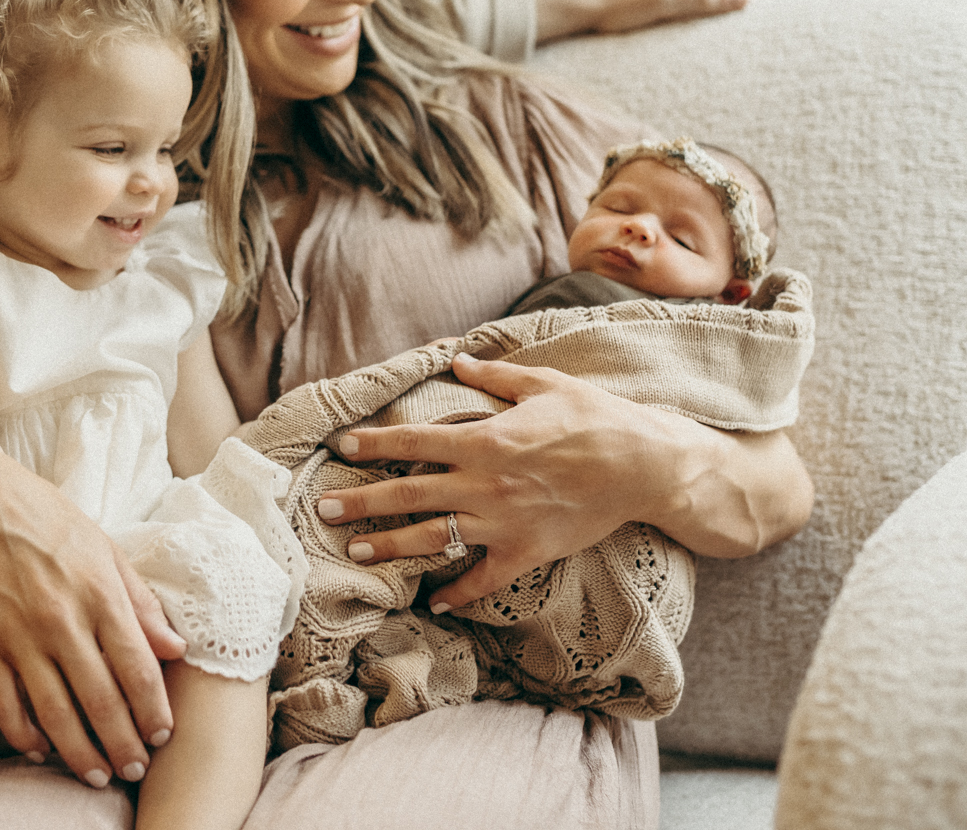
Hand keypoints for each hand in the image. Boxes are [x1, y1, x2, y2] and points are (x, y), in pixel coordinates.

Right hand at [0, 435, 186, 788]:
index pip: (137, 669)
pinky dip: (25, 736)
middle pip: (101, 701)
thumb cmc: (49, 520)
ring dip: (80, 753)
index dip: (153, 711)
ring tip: (97, 775)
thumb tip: (175, 649)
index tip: (162, 736)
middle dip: (123, 745)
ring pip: (55, 713)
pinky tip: (41, 751)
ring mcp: (19, 635)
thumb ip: (140, 603)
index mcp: (100, 593)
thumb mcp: (106, 550)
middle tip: (135, 770)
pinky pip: (6, 705)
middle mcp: (62, 619)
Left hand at [312, 352, 694, 612]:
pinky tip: (433, 604)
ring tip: (356, 555)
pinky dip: (457, 594)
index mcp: (485, 439)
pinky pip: (483, 579)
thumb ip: (495, 376)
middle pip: (409, 495)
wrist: (643, 466)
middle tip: (323, 511)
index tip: (341, 447)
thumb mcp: (543, 383)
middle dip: (362, 503)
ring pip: (433, 539)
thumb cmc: (595, 417)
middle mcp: (485, 484)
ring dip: (390, 548)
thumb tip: (457, 363)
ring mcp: (503, 523)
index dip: (373, 444)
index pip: (414, 442)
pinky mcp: (525, 552)